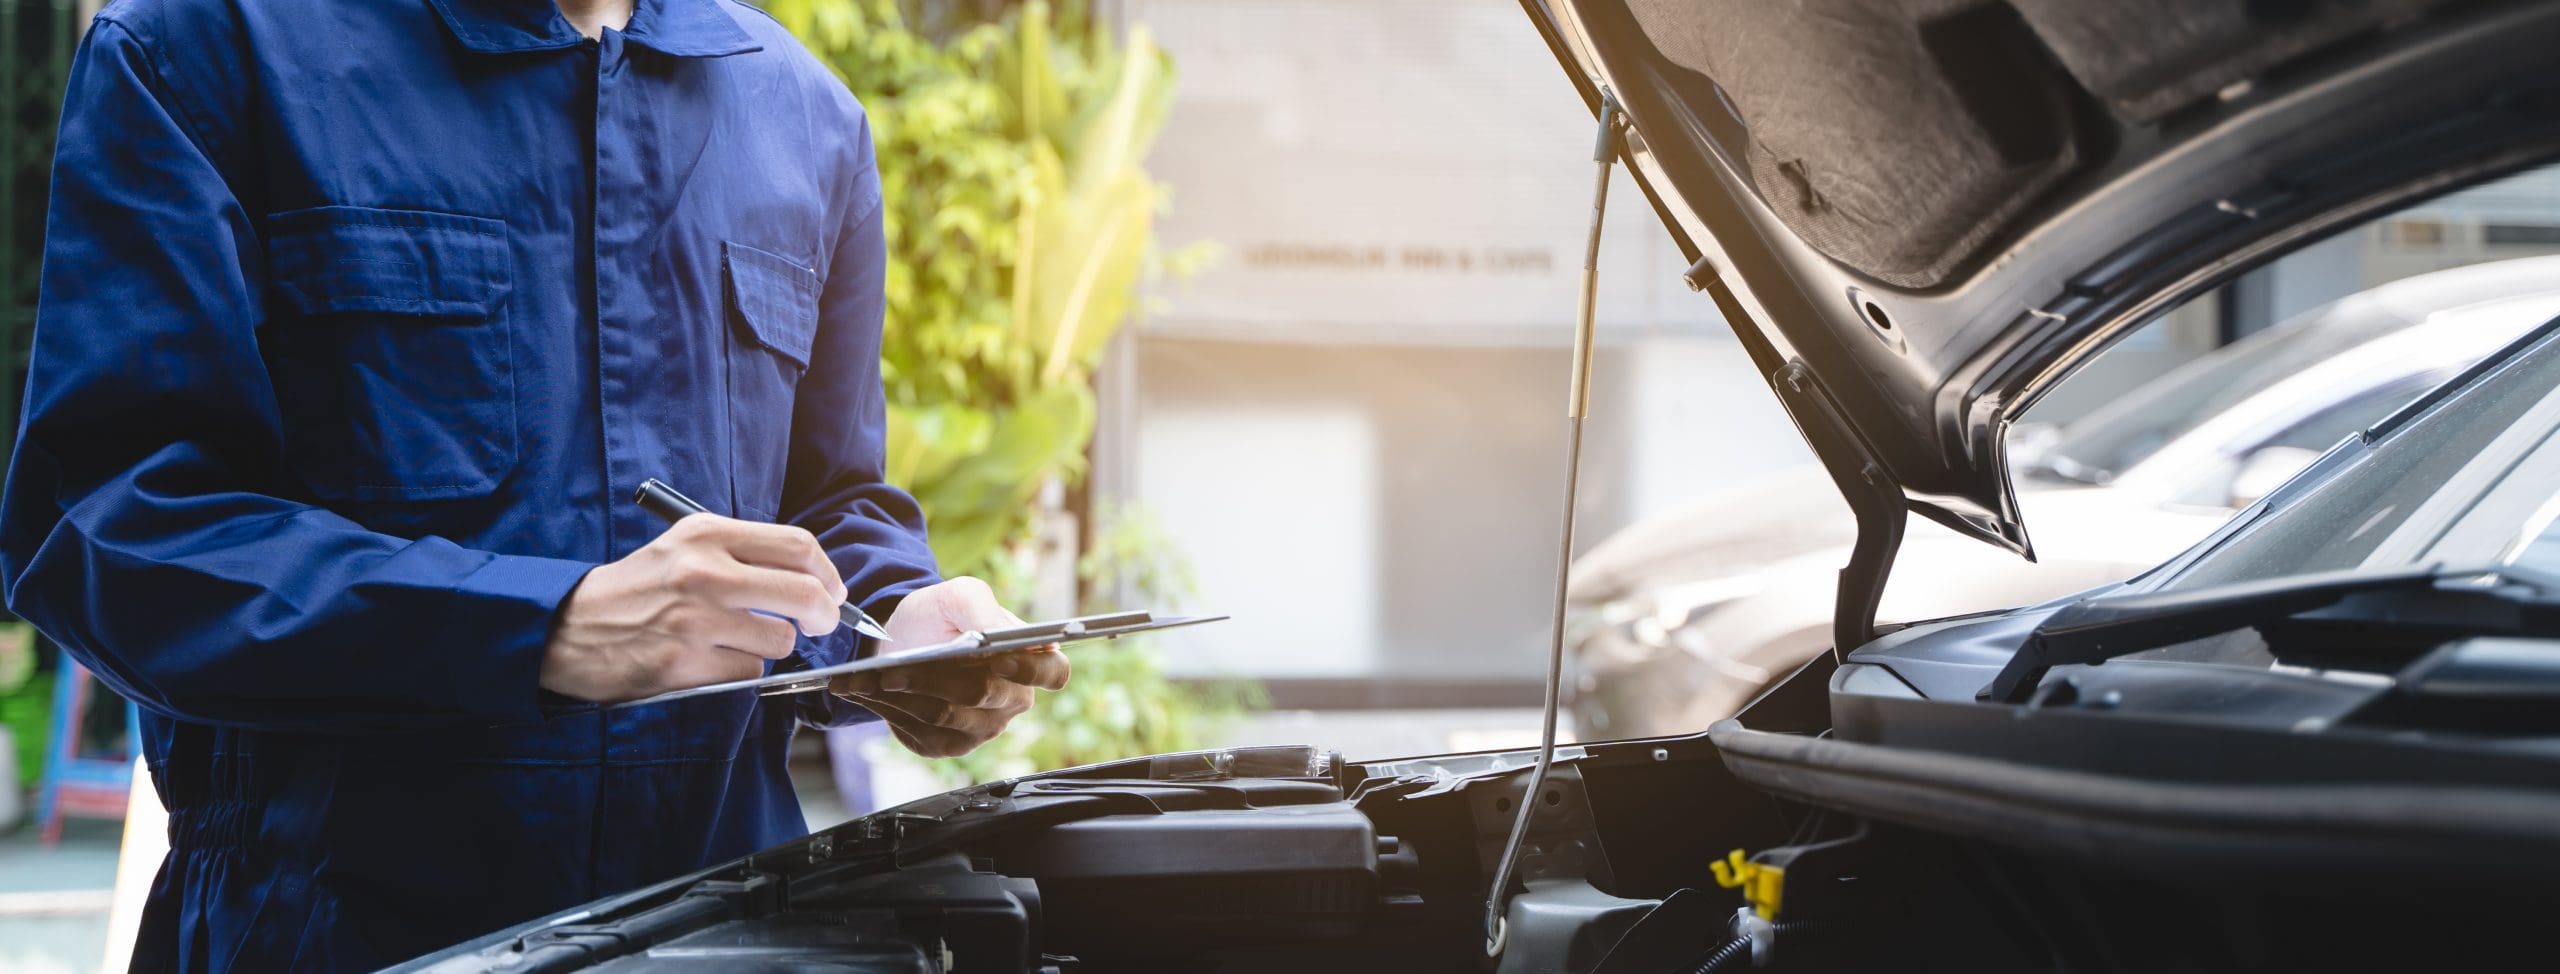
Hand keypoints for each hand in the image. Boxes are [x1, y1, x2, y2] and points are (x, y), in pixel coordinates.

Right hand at [541, 514, 845, 702]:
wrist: (566, 626)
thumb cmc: (636, 588)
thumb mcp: (685, 547)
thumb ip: (744, 555)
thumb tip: (814, 580)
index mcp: (707, 534)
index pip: (798, 546)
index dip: (828, 574)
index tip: (831, 591)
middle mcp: (705, 571)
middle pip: (804, 593)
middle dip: (825, 615)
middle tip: (820, 624)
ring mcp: (696, 619)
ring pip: (780, 640)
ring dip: (769, 647)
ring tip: (733, 640)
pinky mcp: (685, 663)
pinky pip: (748, 671)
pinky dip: (739, 670)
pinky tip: (708, 659)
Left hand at [828, 577, 1068, 756]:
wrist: (901, 639)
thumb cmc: (938, 616)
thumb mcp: (959, 595)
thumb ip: (982, 608)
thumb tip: (996, 636)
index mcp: (1031, 660)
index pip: (1053, 673)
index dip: (1029, 668)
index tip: (998, 656)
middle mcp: (1013, 700)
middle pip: (982, 695)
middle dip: (935, 679)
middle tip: (896, 669)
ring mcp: (981, 728)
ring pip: (945, 717)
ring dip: (903, 694)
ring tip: (871, 677)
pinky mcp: (947, 745)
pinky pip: (921, 733)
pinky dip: (890, 710)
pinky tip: (867, 691)